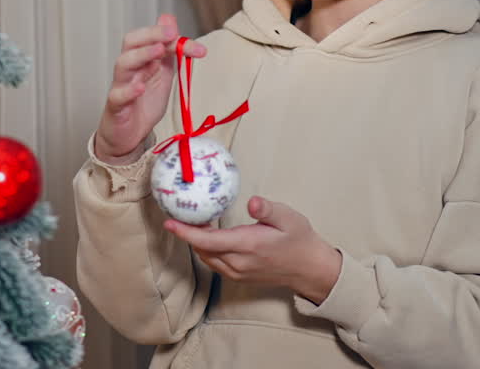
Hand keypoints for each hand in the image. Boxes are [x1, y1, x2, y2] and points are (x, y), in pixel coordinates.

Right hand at [95, 14, 206, 164]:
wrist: (129, 134)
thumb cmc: (143, 102)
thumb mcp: (163, 73)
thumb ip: (169, 49)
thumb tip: (171, 19)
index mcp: (142, 58)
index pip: (152, 38)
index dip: (173, 38)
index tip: (198, 48)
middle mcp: (130, 68)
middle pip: (131, 42)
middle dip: (151, 34)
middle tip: (171, 34)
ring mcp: (120, 85)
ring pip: (123, 64)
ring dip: (141, 55)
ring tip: (158, 51)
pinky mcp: (116, 106)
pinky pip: (117, 95)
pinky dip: (129, 90)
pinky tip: (140, 87)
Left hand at [164, 196, 342, 304]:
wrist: (310, 269)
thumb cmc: (299, 240)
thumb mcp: (289, 218)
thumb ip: (268, 210)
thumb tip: (252, 202)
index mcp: (247, 246)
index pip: (208, 241)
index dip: (185, 232)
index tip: (169, 222)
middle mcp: (238, 263)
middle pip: (201, 249)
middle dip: (186, 233)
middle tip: (179, 211)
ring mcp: (237, 272)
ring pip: (206, 257)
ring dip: (195, 242)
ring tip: (191, 220)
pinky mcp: (238, 276)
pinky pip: (214, 263)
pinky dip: (205, 249)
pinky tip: (207, 235)